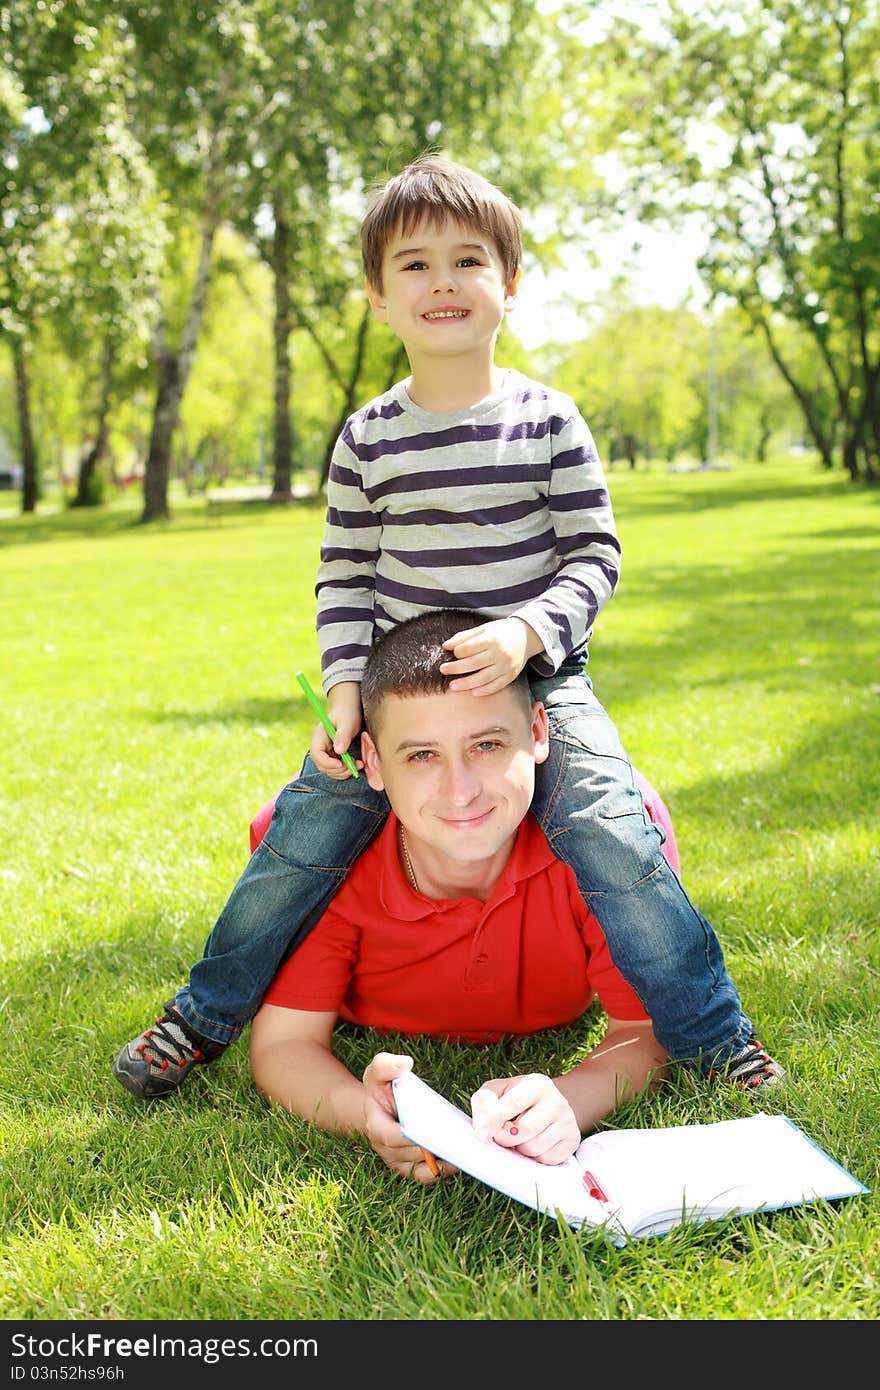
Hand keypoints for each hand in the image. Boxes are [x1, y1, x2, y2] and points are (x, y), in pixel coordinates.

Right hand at [309, 682, 362, 779]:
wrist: (349, 710)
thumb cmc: (347, 714)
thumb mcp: (347, 723)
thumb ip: (343, 736)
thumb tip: (339, 751)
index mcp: (318, 737)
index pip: (316, 754)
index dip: (327, 763)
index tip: (340, 764)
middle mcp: (320, 746)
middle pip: (322, 766)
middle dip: (338, 770)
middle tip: (354, 766)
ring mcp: (326, 753)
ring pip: (330, 770)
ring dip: (343, 772)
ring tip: (358, 765)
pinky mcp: (334, 756)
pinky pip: (337, 769)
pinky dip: (346, 770)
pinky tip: (357, 764)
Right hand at [362, 1052, 452, 1183]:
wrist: (381, 1109)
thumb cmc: (382, 1089)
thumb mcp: (378, 1072)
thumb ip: (386, 1065)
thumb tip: (405, 1064)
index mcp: (376, 1126)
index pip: (391, 1136)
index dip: (410, 1136)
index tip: (431, 1129)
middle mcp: (386, 1150)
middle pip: (412, 1154)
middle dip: (433, 1148)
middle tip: (457, 1141)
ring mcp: (399, 1162)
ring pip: (422, 1169)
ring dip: (443, 1162)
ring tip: (464, 1152)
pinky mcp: (411, 1168)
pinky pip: (428, 1176)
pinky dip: (445, 1170)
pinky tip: (462, 1159)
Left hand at [440, 617, 541, 695]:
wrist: (527, 636)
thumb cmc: (501, 631)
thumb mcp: (484, 629)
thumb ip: (464, 637)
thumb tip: (446, 645)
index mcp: (492, 639)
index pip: (470, 648)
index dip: (458, 651)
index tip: (453, 652)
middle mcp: (499, 654)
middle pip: (474, 663)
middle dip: (456, 668)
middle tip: (443, 670)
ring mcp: (506, 666)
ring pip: (484, 678)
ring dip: (467, 683)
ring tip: (453, 686)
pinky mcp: (511, 675)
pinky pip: (497, 686)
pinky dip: (485, 690)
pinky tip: (472, 692)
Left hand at [470, 1073, 580, 1164]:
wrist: (547, 1107)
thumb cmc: (515, 1099)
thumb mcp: (497, 1091)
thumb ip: (484, 1102)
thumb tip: (483, 1126)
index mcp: (537, 1084)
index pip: (513, 1103)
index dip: (494, 1120)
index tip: (480, 1136)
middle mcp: (557, 1101)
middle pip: (524, 1130)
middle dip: (506, 1138)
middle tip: (501, 1136)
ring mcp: (568, 1122)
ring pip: (534, 1148)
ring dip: (520, 1149)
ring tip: (520, 1137)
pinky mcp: (572, 1141)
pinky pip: (546, 1160)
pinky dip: (535, 1157)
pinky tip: (534, 1144)